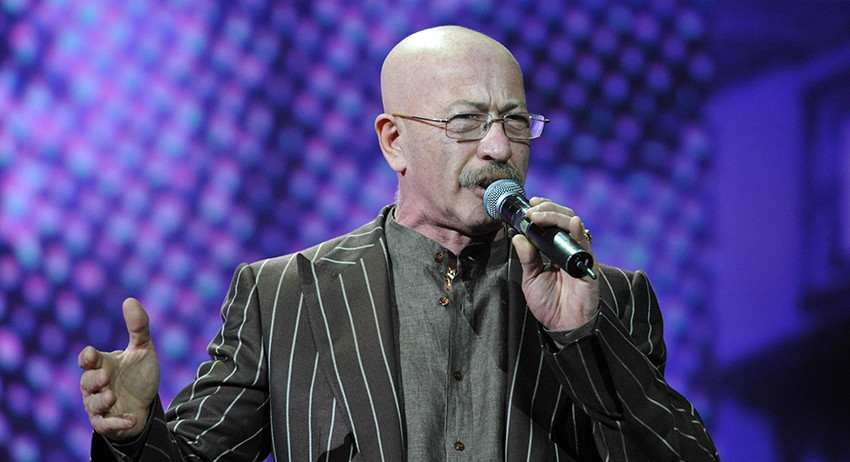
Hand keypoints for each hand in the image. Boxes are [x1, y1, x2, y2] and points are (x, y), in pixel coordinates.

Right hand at [79, 298, 159, 440]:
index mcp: (103, 365)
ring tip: (112, 397)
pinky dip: (115, 423)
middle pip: (86, 382)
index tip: (91, 356)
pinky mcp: (107, 423)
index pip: (87, 359)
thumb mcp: (143, 350)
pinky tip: (129, 418)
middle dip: (93, 380)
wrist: (146, 404)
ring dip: (101, 401)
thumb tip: (129, 299)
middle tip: (105, 377)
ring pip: (92, 404)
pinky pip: (104, 425)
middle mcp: (97, 385)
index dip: (87, 358)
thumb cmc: (139, 375)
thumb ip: (138, 327)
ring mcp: (100, 405)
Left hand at [512, 197, 599, 330]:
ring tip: (539, 215)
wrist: (563, 326)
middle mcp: (568, 248)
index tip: (529, 204)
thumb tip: (518, 236)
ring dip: (556, 216)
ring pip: (573, 224)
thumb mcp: (531, 278)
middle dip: (547, 209)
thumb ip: (527, 258)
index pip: (552, 221)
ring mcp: (579, 254)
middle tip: (531, 210)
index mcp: (554, 249)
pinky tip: (572, 224)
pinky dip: (579, 231)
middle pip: (563, 217)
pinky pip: (585, 244)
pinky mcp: (588, 264)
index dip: (543, 209)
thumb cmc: (549, 304)